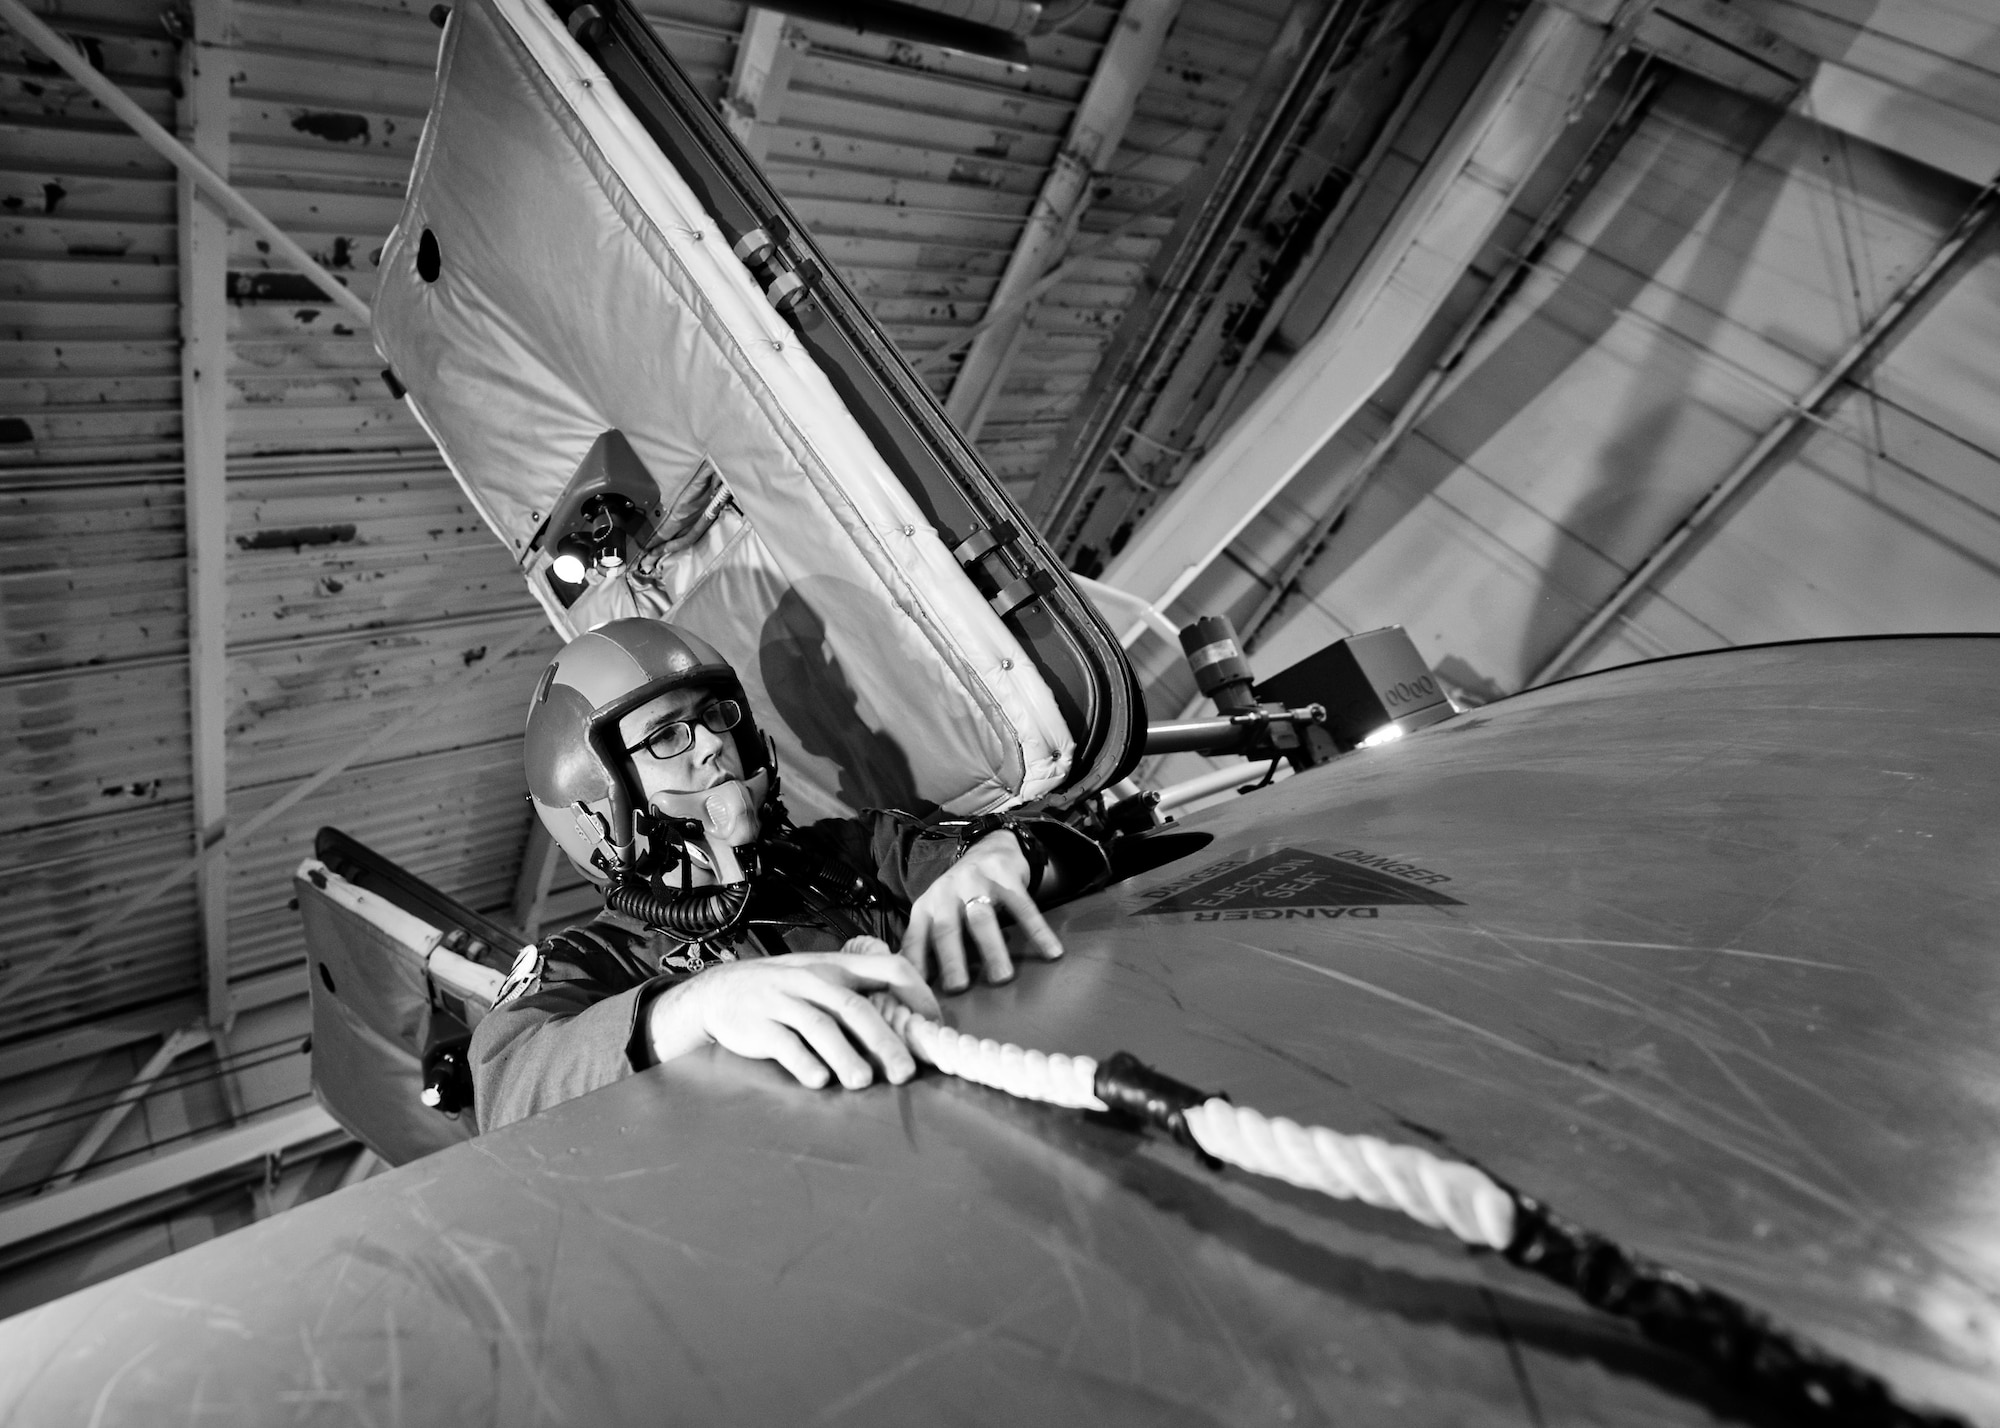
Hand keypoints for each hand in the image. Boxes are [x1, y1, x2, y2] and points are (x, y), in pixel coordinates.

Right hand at [648, 945, 939, 1090]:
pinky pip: (784, 1044)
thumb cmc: (782, 990)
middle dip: (884, 1041)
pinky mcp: (758, 1025)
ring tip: (863, 1082)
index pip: (889, 967)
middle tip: (905, 1072)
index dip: (917, 992)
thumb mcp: (821, 978)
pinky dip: (803, 1063)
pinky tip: (819, 1081)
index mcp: (837, 967)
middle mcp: (813, 980)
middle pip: (856, 1008)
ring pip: (821, 1026)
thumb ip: (858, 993)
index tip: (933, 1023)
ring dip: (845, 1055)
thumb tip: (910, 1023)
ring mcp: (784, 1001)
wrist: (718, 993)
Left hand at [900, 831, 1063, 993]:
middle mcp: (946, 893)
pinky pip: (1023, 907)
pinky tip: (1052, 952)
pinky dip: (1038, 931)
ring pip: (982, 918)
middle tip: (958, 988)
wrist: (989, 848)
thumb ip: (928, 942)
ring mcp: (976, 882)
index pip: (915, 938)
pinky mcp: (1006, 876)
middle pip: (947, 928)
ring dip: (992, 949)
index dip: (916, 964)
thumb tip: (918, 985)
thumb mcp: (936, 912)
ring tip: (1002, 977)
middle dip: (952, 959)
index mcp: (926, 906)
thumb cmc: (960, 893)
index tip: (921, 992)